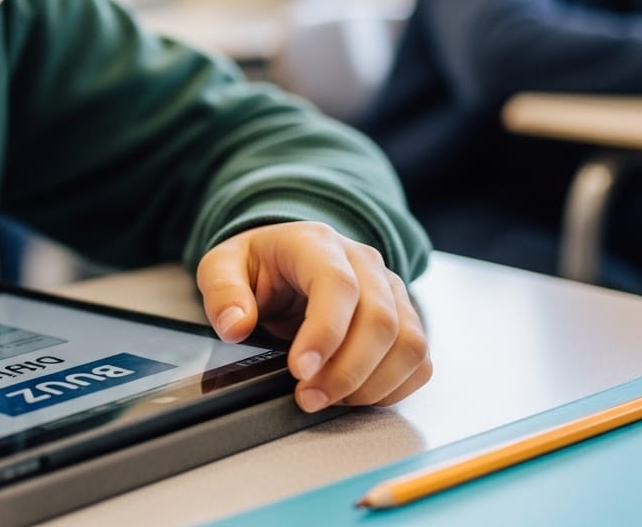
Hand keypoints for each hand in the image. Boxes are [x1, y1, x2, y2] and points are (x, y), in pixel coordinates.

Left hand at [196, 222, 431, 412]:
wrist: (285, 259)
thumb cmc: (258, 264)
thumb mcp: (222, 266)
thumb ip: (222, 292)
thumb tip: (234, 326)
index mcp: (317, 243)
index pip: (337, 285)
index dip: (324, 333)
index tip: (300, 370)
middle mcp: (364, 263)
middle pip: (379, 320)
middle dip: (345, 371)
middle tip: (308, 399)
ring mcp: (391, 290)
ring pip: (408, 343)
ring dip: (371, 384)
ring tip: (328, 399)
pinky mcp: (405, 318)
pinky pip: (419, 361)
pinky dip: (392, 388)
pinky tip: (354, 395)